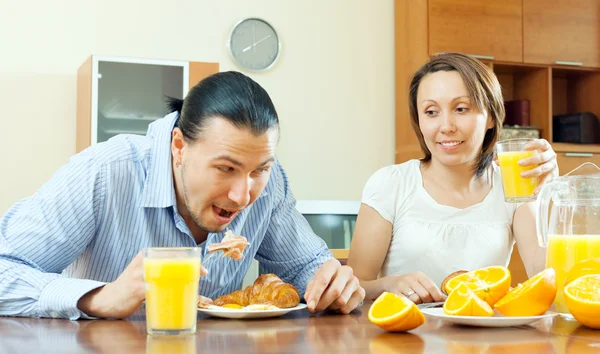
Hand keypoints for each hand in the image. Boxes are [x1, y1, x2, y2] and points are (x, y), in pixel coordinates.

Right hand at [77, 251, 207, 318]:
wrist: (107, 300)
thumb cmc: (130, 286)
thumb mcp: (145, 273)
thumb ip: (161, 271)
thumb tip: (186, 276)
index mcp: (148, 254)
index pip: (174, 254)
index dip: (192, 262)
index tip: (204, 271)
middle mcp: (145, 261)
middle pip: (174, 263)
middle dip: (192, 270)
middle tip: (203, 276)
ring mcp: (140, 274)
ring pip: (169, 277)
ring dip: (184, 285)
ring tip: (195, 292)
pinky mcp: (137, 288)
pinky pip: (159, 291)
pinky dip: (171, 297)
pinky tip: (179, 301)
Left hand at [303, 259, 364, 313]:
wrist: (336, 280)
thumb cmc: (323, 281)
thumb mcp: (313, 283)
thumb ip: (310, 292)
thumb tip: (311, 303)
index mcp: (333, 264)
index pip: (324, 280)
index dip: (316, 295)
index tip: (310, 306)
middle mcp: (346, 270)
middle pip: (335, 291)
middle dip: (323, 303)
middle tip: (315, 309)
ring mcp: (355, 281)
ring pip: (341, 301)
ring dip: (331, 307)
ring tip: (327, 304)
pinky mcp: (361, 292)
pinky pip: (348, 308)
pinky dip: (338, 310)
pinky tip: (336, 305)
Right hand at [382, 272, 444, 303]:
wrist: (391, 282)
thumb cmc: (410, 285)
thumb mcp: (420, 283)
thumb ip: (431, 290)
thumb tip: (445, 300)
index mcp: (419, 276)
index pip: (431, 287)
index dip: (437, 297)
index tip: (438, 302)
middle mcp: (410, 279)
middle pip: (425, 295)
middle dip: (428, 302)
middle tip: (426, 303)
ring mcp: (402, 285)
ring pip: (416, 299)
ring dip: (418, 304)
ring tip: (417, 303)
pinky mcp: (395, 293)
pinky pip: (406, 302)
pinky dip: (410, 305)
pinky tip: (410, 304)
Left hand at [518, 138, 558, 193]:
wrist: (547, 171)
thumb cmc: (535, 161)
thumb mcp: (527, 157)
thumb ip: (513, 158)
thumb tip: (496, 162)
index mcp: (545, 148)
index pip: (542, 143)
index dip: (535, 144)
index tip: (525, 147)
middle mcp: (550, 156)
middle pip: (542, 157)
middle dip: (531, 160)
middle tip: (519, 163)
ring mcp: (552, 166)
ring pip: (544, 168)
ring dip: (533, 172)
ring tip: (522, 175)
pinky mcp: (553, 177)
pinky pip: (547, 182)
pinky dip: (540, 187)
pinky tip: (534, 191)